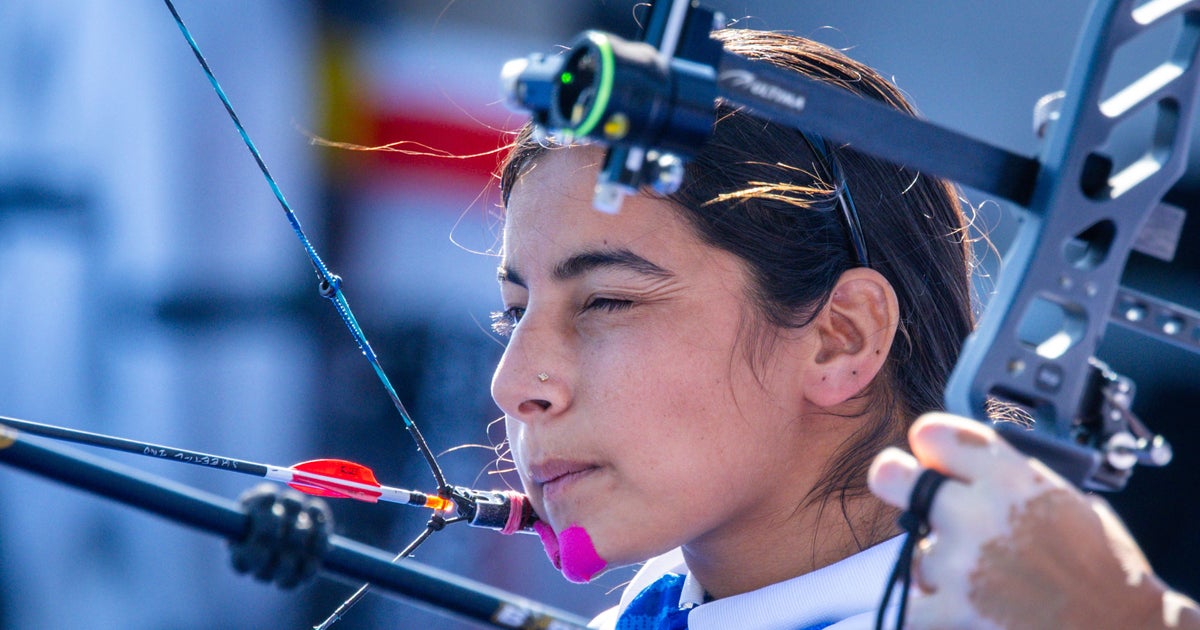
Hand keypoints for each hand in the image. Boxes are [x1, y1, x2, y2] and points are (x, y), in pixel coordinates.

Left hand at [868, 412, 1198, 628]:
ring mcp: (959, 564)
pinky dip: (926, 610)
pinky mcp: (950, 613)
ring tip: (980, 580)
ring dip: (935, 566)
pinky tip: (954, 607)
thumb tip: (969, 469)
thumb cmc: (1105, 571)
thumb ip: (1012, 479)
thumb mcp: (1068, 500)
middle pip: (891, 476)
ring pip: (911, 550)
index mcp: (1011, 477)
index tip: (933, 459)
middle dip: (899, 485)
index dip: (930, 447)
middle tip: (912, 499)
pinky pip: (907, 604)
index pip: (932, 434)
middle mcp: (978, 512)